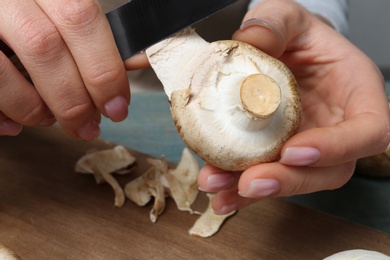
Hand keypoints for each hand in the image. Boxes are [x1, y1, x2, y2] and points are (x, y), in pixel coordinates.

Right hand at [0, 0, 129, 139]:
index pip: (81, 18)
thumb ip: (93, 39)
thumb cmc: (32, 17)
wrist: (0, 11)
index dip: (103, 68)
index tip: (118, 107)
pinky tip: (15, 123)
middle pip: (44, 47)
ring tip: (50, 120)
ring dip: (35, 108)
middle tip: (89, 128)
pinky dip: (1, 113)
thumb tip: (136, 63)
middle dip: (73, 100)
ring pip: (4, 69)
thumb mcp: (62, 15)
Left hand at [198, 0, 389, 213]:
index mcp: (355, 94)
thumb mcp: (288, 18)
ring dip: (256, 190)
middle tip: (248, 182)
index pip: (367, 131)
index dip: (336, 147)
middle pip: (328, 170)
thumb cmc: (297, 35)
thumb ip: (276, 23)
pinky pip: (266, 176)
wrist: (282, 50)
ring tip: (220, 189)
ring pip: (294, 180)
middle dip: (288, 181)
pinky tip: (219, 191)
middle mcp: (336, 127)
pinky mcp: (280, 154)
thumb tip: (252, 39)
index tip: (293, 151)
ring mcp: (308, 145)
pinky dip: (241, 188)